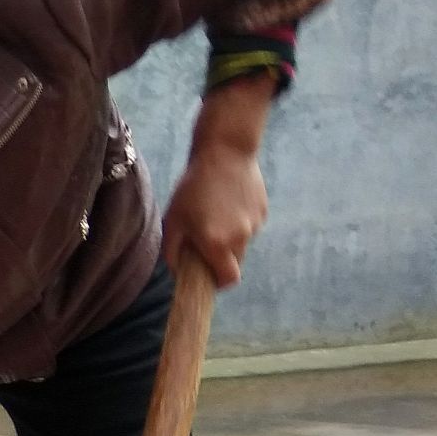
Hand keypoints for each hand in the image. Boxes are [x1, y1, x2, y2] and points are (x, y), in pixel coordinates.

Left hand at [165, 72, 277, 288]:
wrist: (225, 152)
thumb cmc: (193, 188)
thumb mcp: (174, 220)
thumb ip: (173, 252)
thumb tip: (176, 274)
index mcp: (217, 243)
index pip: (227, 280)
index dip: (218, 283)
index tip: (208, 277)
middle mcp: (240, 237)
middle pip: (234, 264)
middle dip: (221, 261)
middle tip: (205, 244)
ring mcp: (255, 224)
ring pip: (243, 245)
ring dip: (230, 240)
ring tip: (215, 216)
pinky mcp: (263, 210)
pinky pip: (250, 227)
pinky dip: (239, 223)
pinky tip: (227, 204)